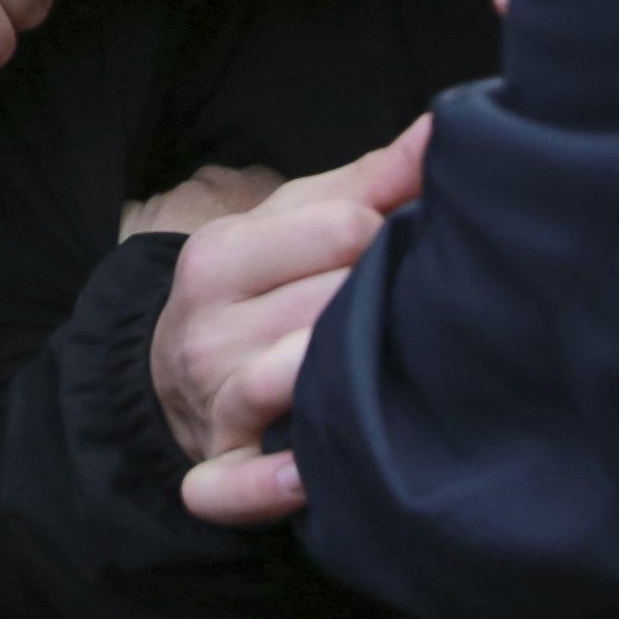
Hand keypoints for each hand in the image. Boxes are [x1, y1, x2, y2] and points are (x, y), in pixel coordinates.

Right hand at [154, 115, 432, 524]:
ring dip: (348, 380)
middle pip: (334, 304)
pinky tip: (308, 474)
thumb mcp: (294, 220)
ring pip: (296, 381)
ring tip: (382, 374)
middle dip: (380, 306)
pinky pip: (234, 488)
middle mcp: (208, 329)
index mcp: (222, 254)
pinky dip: (267, 487)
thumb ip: (369, 179)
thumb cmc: (258, 284)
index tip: (390, 253)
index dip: (385, 237)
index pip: (342, 229)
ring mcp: (212, 403)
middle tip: (406, 314)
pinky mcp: (220, 469)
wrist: (174, 372)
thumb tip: (444, 130)